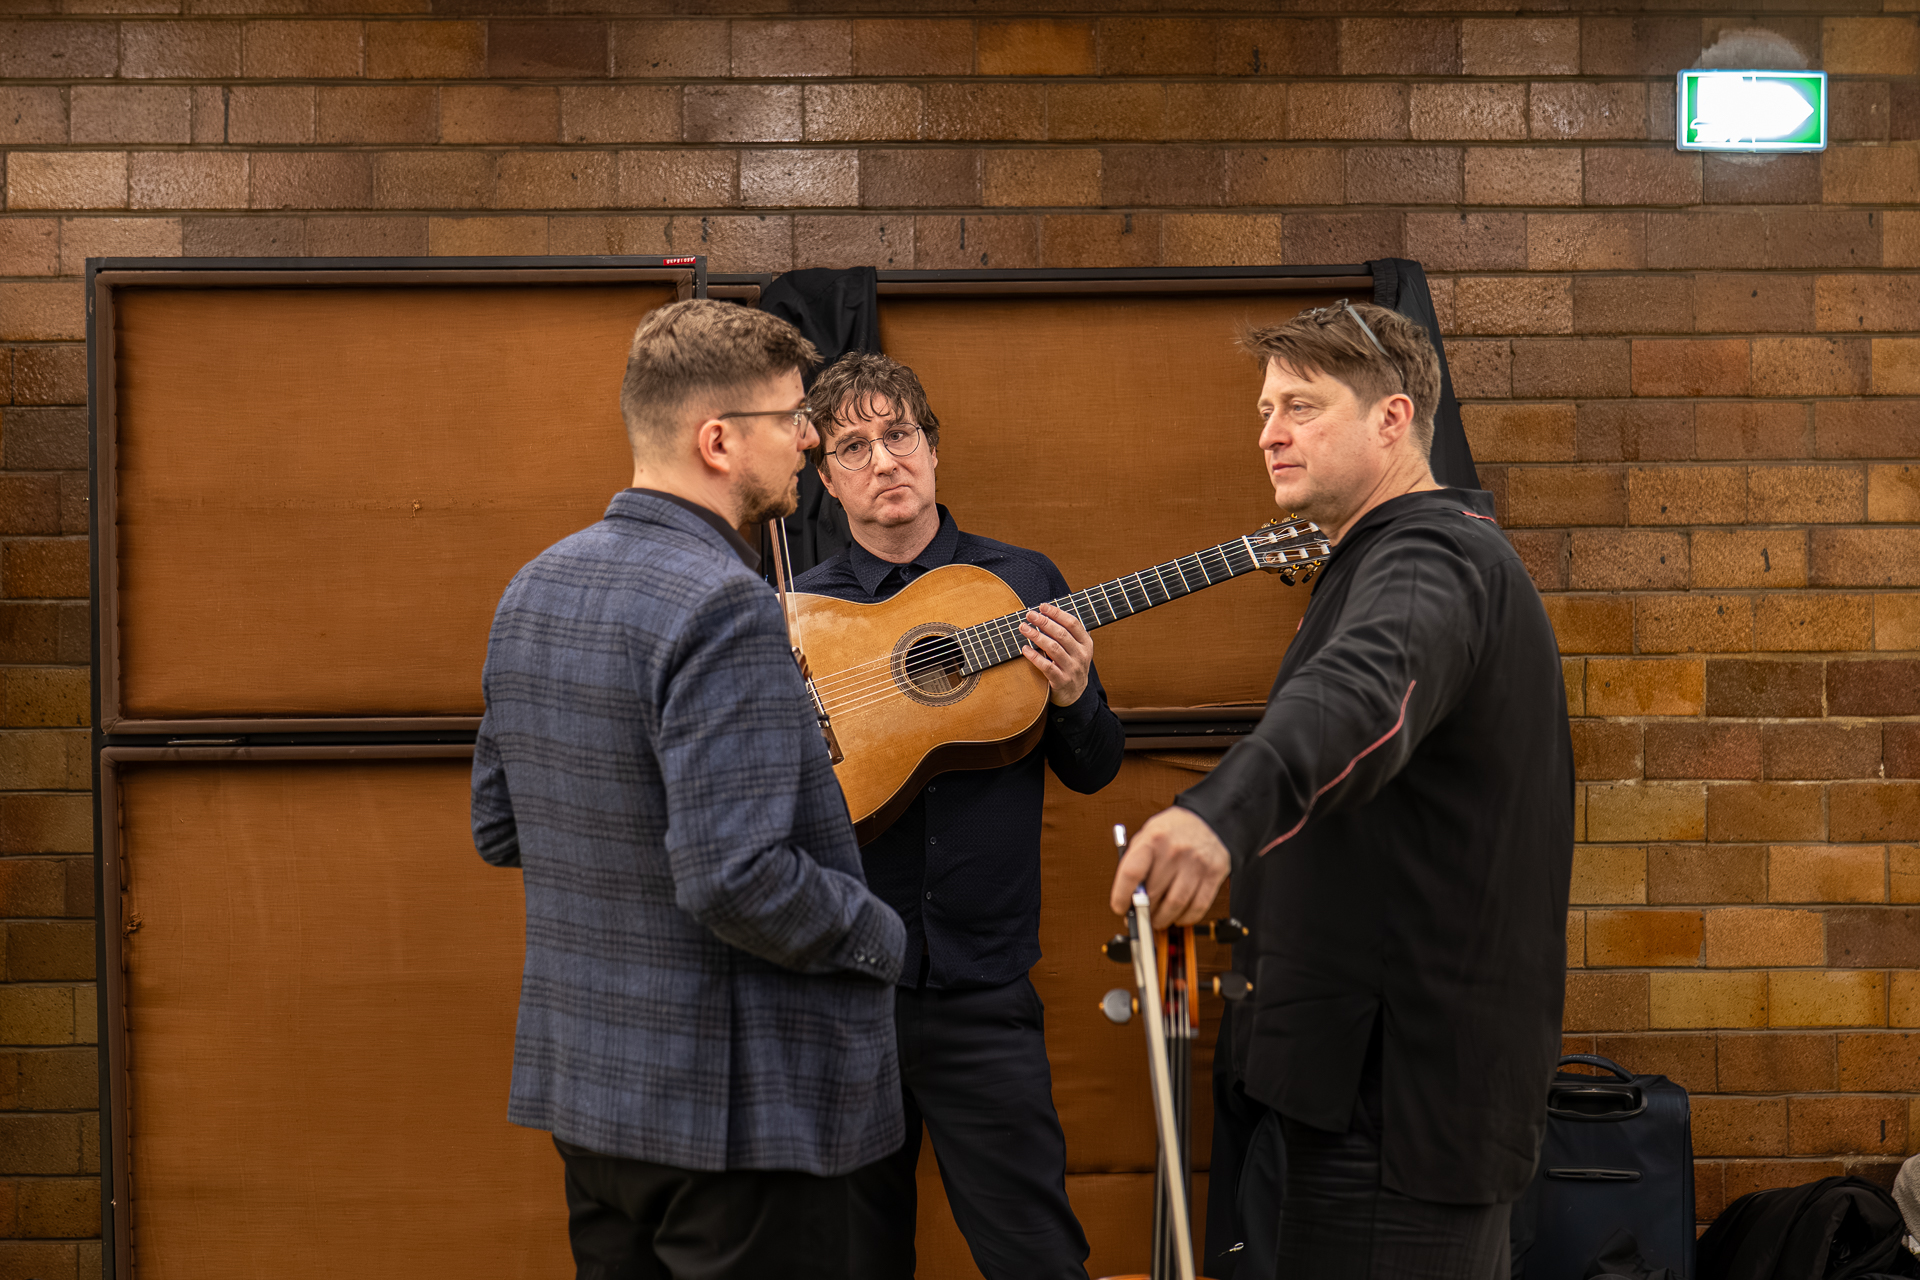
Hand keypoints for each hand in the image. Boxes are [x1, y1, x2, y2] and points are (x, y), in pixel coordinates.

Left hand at [1019, 603, 1091, 706]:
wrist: (1075, 695)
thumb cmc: (1071, 665)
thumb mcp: (1077, 649)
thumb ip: (1067, 633)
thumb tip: (1047, 612)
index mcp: (1086, 644)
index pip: (1073, 623)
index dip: (1057, 613)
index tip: (1042, 606)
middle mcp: (1081, 655)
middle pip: (1061, 634)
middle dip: (1043, 622)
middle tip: (1029, 615)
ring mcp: (1072, 669)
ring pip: (1053, 648)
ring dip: (1036, 636)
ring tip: (1023, 628)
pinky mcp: (1061, 681)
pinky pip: (1046, 666)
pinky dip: (1034, 656)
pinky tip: (1024, 648)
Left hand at [1110, 806, 1230, 929]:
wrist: (1207, 819)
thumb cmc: (1173, 831)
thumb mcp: (1147, 836)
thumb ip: (1135, 863)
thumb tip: (1128, 897)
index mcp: (1154, 839)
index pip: (1131, 873)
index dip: (1121, 895)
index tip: (1119, 907)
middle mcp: (1175, 851)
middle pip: (1152, 894)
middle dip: (1142, 912)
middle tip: (1139, 917)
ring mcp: (1196, 864)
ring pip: (1175, 905)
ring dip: (1162, 919)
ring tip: (1157, 919)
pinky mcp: (1213, 874)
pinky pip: (1197, 907)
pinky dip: (1185, 918)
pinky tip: (1178, 916)